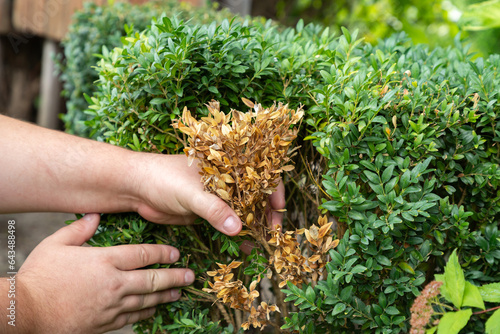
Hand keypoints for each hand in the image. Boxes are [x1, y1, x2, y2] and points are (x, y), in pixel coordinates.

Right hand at [15, 214, 193, 333]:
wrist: (26, 312)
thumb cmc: (39, 275)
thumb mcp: (56, 244)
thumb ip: (80, 229)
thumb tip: (96, 214)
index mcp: (104, 261)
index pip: (142, 255)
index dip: (162, 253)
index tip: (177, 253)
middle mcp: (113, 283)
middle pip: (152, 279)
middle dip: (174, 277)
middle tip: (190, 276)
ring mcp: (111, 306)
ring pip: (146, 300)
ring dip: (165, 296)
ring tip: (179, 292)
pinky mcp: (104, 324)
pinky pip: (132, 318)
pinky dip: (146, 313)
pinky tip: (154, 309)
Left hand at [133, 154, 284, 235]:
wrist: (136, 188)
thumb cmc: (163, 178)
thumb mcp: (191, 192)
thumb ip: (214, 209)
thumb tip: (238, 229)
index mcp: (226, 164)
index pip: (258, 173)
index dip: (273, 189)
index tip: (279, 209)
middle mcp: (226, 179)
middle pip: (254, 194)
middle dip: (266, 213)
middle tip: (273, 233)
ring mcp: (217, 196)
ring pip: (242, 210)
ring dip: (253, 226)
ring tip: (263, 243)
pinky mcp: (207, 211)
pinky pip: (227, 222)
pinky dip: (236, 234)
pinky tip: (244, 246)